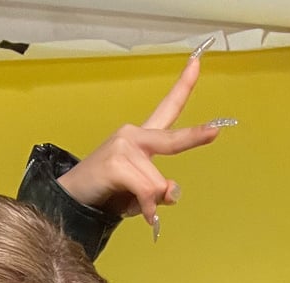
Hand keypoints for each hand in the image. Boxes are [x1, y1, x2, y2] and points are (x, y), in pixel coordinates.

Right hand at [57, 54, 223, 229]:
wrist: (73, 199)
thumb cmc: (110, 193)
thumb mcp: (142, 195)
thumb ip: (160, 192)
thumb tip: (170, 190)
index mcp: (143, 139)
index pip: (167, 108)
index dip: (183, 86)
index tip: (197, 61)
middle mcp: (134, 135)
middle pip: (173, 141)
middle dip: (195, 136)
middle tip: (215, 131)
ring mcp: (124, 146)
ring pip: (158, 183)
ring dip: (150, 202)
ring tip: (133, 203)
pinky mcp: (116, 162)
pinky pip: (146, 191)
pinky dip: (146, 208)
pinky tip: (140, 212)